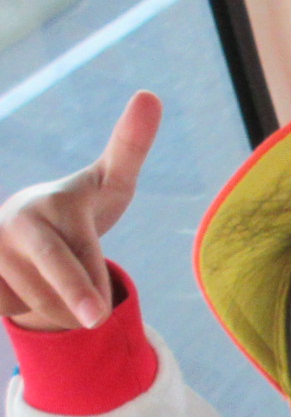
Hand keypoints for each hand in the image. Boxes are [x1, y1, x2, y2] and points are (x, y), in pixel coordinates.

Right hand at [0, 90, 158, 329]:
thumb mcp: (111, 181)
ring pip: (33, 302)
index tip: (96, 315)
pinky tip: (25, 283)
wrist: (28, 225)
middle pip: (52, 283)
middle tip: (96, 322)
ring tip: (64, 286)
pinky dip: (25, 306)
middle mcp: (15, 223)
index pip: (76, 256)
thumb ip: (130, 145)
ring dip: (58, 310)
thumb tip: (150, 94)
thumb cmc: (80, 206)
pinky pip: (5, 305)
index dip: (86, 287)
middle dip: (71, 303)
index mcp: (52, 204)